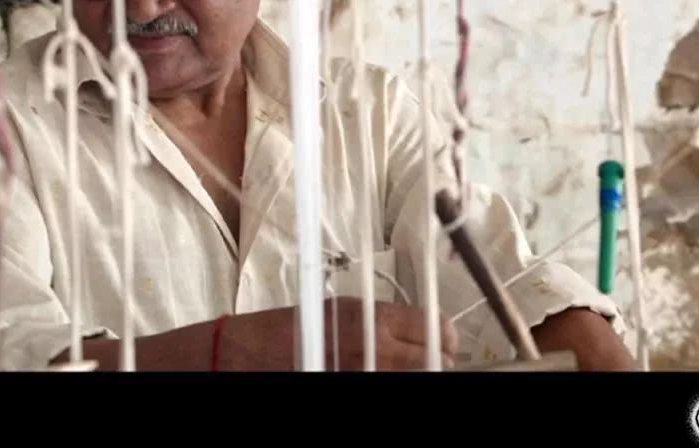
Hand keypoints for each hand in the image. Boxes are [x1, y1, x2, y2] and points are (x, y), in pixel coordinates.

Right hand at [217, 297, 458, 370]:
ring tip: (407, 368)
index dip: (446, 338)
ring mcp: (367, 374)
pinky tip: (384, 375)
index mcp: (375, 319)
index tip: (445, 342)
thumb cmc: (291, 328)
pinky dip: (396, 381)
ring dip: (418, 373)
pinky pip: (393, 387)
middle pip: (437, 362)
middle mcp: (377, 349)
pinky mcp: (354, 386)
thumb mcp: (344, 310)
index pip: (439, 330)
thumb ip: (385, 320)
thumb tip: (422, 330)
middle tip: (430, 361)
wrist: (252, 354)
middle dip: (438, 362)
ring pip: (419, 377)